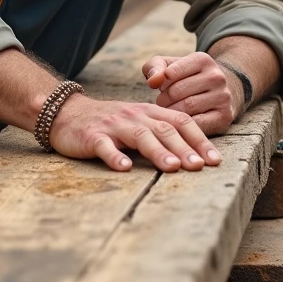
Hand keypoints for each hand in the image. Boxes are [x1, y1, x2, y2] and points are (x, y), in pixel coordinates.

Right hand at [47, 94, 221, 172]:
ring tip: (172, 168)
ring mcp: (113, 126)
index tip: (215, 160)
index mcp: (149, 113)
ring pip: (139, 136)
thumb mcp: (138, 123)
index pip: (181, 122)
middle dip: (184, 148)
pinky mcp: (92, 136)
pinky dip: (114, 157)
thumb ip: (162, 134)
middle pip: (164, 129)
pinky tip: (123, 168)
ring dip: (157, 152)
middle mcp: (134, 116)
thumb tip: (195, 156)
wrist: (67, 114)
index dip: (199, 140)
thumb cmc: (110, 124)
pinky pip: (104, 146)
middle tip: (199, 166)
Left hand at [141, 53, 241, 135]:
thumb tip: (153, 81)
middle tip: (162, 103)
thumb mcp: (169, 67)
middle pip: (177, 91)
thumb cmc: (185, 79)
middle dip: (163, 99)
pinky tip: (181, 121)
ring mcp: (223, 97)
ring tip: (170, 111)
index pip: (170, 73)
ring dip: (172, 112)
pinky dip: (185, 124)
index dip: (160, 84)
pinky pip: (198, 123)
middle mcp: (216, 76)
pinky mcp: (224, 116)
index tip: (162, 88)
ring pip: (187, 107)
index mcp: (202, 60)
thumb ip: (154, 67)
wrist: (216, 92)